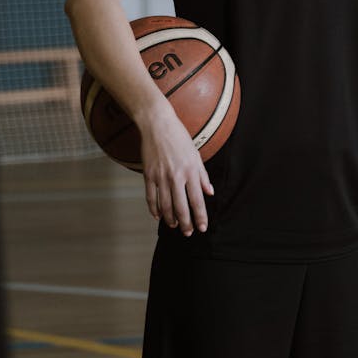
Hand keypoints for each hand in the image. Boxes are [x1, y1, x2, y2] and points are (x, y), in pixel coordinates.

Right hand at [140, 110, 213, 235]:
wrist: (157, 124)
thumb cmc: (179, 138)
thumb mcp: (196, 155)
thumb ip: (203, 175)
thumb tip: (210, 192)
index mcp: (190, 171)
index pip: (197, 200)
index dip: (200, 217)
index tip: (202, 227)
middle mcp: (176, 176)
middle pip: (181, 207)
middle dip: (186, 223)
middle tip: (188, 232)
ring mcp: (161, 176)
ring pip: (165, 205)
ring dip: (170, 219)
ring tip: (174, 226)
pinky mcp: (148, 174)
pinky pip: (151, 197)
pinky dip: (154, 209)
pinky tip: (158, 216)